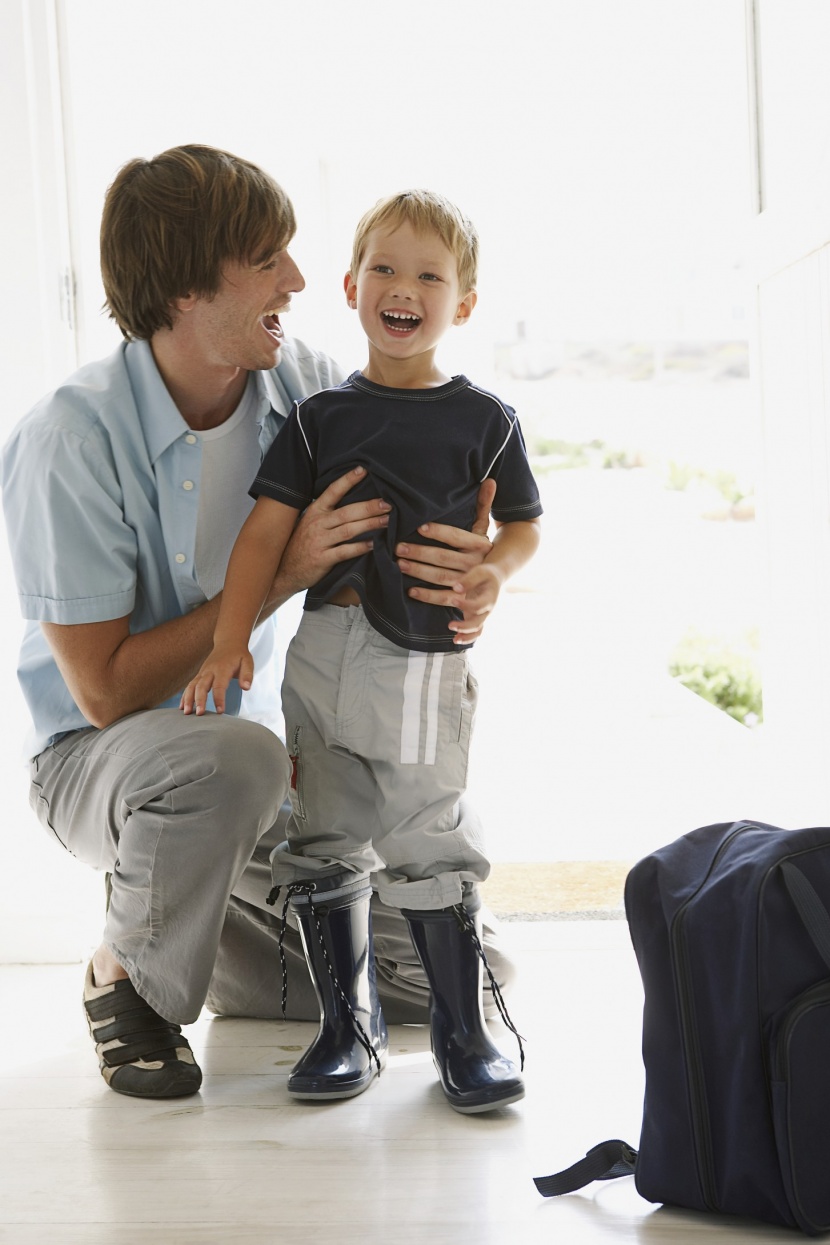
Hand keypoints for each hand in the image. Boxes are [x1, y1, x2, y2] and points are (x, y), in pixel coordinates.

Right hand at [180, 645, 254, 715]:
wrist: (228, 642)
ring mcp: (203, 672)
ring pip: (192, 685)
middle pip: (202, 686)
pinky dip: (185, 696)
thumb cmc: (239, 655)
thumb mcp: (248, 662)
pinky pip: (190, 685)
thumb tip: (246, 687)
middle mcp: (210, 670)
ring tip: (186, 712)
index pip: (219, 685)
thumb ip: (247, 675)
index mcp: (222, 669)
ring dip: (188, 699)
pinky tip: (182, 707)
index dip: (219, 698)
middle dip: (199, 700)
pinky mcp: (199, 675)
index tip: (220, 711)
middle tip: (199, 714)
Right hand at [271, 466, 390, 603]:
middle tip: (387, 503)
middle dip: (368, 506)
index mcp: (315, 511)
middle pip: (347, 511)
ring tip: (386, 521)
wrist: (284, 570)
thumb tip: (356, 502)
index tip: (363, 470)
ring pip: (348, 530)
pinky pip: (344, 551)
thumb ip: (328, 513)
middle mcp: (317, 523)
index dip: (347, 480)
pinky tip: (373, 544)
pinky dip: (360, 547)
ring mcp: (319, 541)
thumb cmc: (301, 544)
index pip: (332, 491)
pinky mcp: (322, 559)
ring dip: (369, 524)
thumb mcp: (310, 523)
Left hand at [395, 478, 496, 640]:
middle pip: (444, 557)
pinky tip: (410, 590)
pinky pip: (443, 598)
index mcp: (479, 545)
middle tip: (398, 546)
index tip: (419, 526)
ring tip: (399, 562)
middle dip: (420, 552)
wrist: (494, 581)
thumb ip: (483, 506)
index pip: (457, 536)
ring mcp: (468, 583)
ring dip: (418, 570)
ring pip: (440, 576)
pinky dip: (426, 596)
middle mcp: (475, 563)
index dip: (438, 531)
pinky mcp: (462, 599)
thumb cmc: (480, 550)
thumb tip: (491, 480)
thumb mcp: (483, 530)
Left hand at [448, 563, 504, 639]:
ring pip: (477, 630)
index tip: (454, 600)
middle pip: (478, 622)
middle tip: (450, 625)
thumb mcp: (480, 572)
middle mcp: (488, 610)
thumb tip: (456, 588)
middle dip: (464, 626)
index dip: (466, 605)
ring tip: (454, 640)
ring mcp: (483, 616)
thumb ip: (469, 580)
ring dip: (466, 636)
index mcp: (489, 598)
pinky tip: (456, 639)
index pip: (478, 605)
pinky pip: (475, 632)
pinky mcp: (477, 618)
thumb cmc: (486, 574)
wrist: (496, 578)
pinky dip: (467, 637)